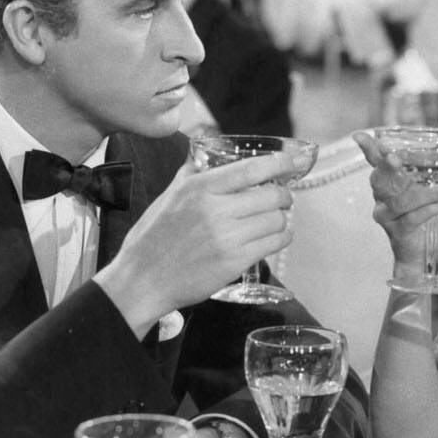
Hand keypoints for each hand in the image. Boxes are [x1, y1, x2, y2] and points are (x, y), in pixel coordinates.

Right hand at [96, 150, 308, 331]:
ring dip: (281, 219)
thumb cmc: (151, 239)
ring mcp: (227, 237)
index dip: (281, 162)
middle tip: (282, 198)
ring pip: (276, 220)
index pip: (252, 169)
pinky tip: (274, 238)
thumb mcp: (167, 197)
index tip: (295, 159)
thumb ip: (190, 175)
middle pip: (271, 195)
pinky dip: (280, 238)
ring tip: (273, 220)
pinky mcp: (235, 262)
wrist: (142, 280)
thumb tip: (203, 157)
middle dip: (283, 196)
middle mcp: (215, 210)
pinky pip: (273, 244)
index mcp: (199, 188)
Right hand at [352, 130, 437, 270]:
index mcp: (386, 182)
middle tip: (395, 158)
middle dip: (387, 167)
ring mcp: (385, 216)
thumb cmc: (424, 215)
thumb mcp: (433, 189)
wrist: (420, 253)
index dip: (367, 149)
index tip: (360, 136)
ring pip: (400, 201)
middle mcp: (380, 197)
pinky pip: (412, 218)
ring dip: (427, 193)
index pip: (374, 162)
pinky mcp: (397, 232)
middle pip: (379, 180)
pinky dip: (431, 209)